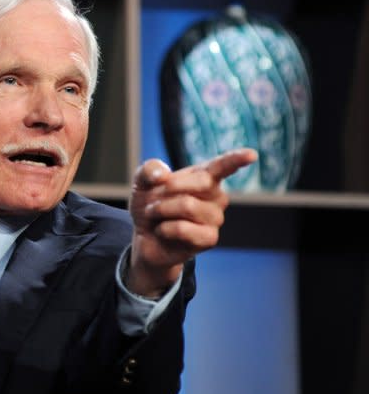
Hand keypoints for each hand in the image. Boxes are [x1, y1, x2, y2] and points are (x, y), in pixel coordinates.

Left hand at [126, 148, 257, 297]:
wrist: (145, 237)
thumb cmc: (150, 205)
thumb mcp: (141, 183)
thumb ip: (149, 170)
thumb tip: (162, 175)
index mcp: (204, 177)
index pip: (223, 165)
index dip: (236, 159)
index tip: (251, 154)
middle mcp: (216, 196)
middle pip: (201, 182)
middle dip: (169, 188)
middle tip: (154, 200)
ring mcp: (215, 218)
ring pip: (187, 205)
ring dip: (161, 210)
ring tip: (157, 216)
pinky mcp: (209, 239)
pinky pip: (182, 228)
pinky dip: (164, 228)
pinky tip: (163, 231)